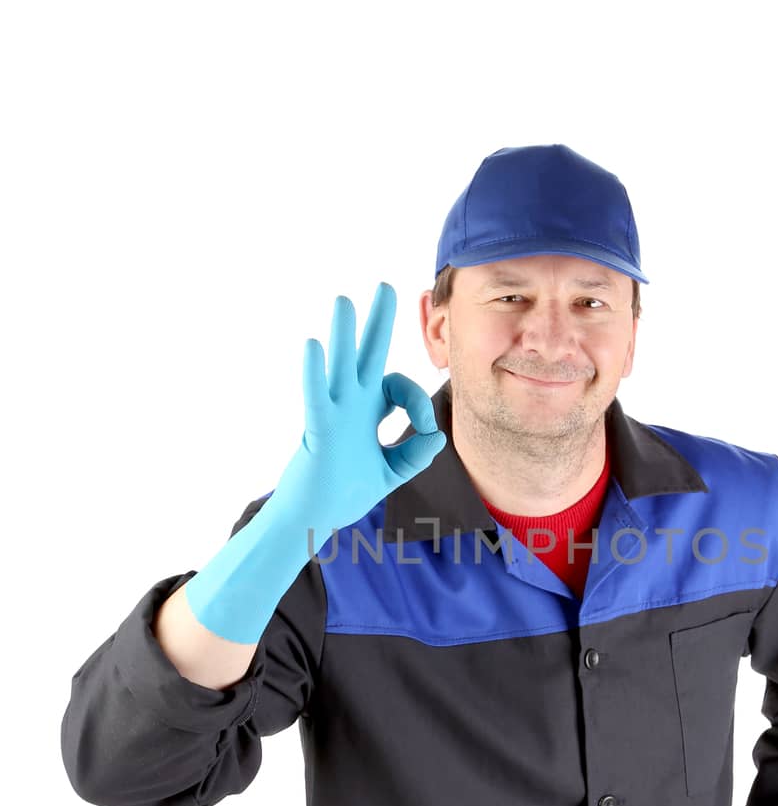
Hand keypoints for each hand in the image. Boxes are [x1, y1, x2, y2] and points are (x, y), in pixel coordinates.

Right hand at [268, 286, 445, 549]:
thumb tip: (436, 433)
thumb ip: (415, 454)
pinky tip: (313, 345)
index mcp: (369, 411)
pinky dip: (315, 373)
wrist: (315, 519)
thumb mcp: (392, 472)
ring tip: (345, 301)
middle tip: (387, 286)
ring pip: (341, 366)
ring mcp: (334, 415)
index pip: (400, 386)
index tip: (425, 428)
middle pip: (368, 354)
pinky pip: (317, 398)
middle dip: (379, 321)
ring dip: (344, 334)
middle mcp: (352, 405)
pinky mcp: (319, 431)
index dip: (419, 401)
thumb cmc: (345, 493)